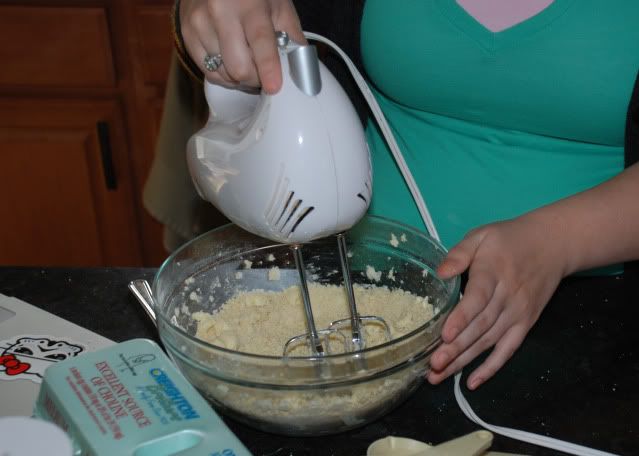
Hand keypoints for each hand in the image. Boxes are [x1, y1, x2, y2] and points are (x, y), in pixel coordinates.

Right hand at [180, 0, 304, 92]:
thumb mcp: (277, 5)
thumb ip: (292, 35)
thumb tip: (303, 67)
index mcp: (248, 3)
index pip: (260, 40)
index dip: (267, 67)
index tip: (273, 87)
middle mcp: (220, 11)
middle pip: (239, 66)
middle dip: (255, 78)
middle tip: (263, 73)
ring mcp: (200, 24)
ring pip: (223, 73)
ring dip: (240, 78)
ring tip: (246, 63)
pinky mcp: (187, 35)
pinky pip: (209, 73)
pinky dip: (224, 76)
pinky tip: (231, 63)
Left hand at [428, 212, 569, 389]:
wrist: (553, 245)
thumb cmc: (510, 239)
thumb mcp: (482, 236)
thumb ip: (460, 253)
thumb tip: (440, 272)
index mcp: (493, 272)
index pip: (477, 299)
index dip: (461, 318)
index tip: (445, 334)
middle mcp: (507, 297)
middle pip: (480, 326)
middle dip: (456, 348)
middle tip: (433, 365)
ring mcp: (518, 314)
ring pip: (490, 342)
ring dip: (465, 361)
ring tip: (440, 376)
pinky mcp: (525, 324)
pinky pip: (508, 350)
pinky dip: (491, 367)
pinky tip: (472, 382)